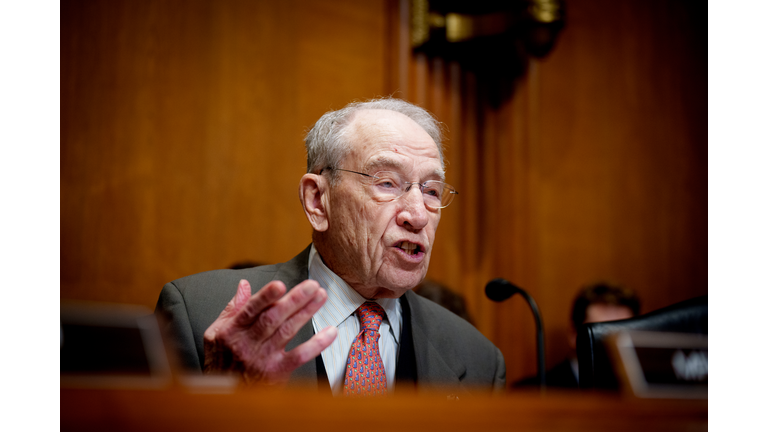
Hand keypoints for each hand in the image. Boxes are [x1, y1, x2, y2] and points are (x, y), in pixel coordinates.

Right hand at [203, 279, 337, 384]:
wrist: (224, 397)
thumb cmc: (221, 362)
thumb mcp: (216, 334)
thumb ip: (232, 309)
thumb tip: (244, 285)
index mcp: (233, 330)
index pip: (251, 309)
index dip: (266, 296)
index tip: (280, 284)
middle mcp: (247, 343)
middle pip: (273, 317)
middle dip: (294, 299)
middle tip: (312, 285)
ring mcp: (262, 358)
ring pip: (288, 331)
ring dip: (306, 312)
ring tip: (321, 297)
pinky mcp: (276, 372)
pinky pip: (300, 356)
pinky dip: (317, 344)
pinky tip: (330, 332)